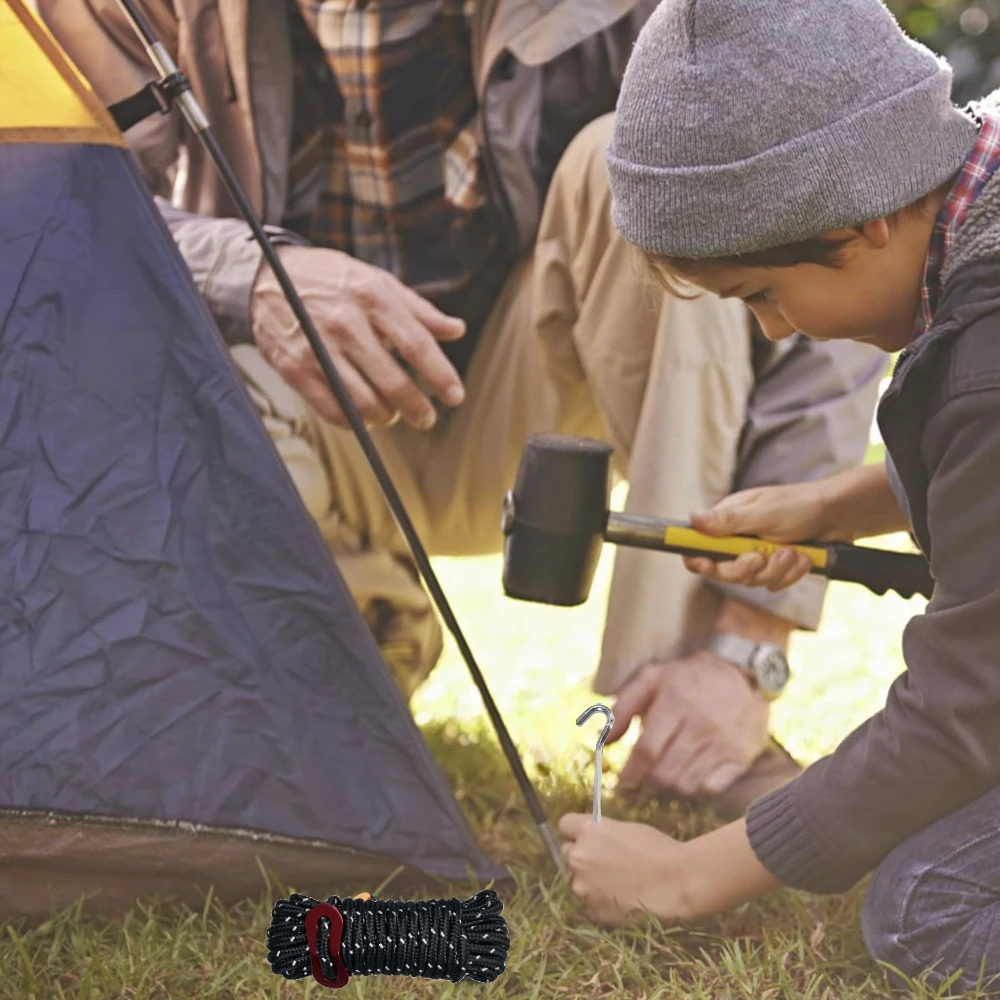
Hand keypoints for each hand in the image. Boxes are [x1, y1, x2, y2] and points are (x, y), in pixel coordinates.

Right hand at [251, 244, 466, 428]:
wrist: (267, 277)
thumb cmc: (333, 280)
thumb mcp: (378, 282)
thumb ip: (419, 310)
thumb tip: (457, 330)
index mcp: (372, 297)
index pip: (416, 344)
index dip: (439, 375)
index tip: (455, 397)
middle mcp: (345, 323)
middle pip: (392, 381)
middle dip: (415, 408)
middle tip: (426, 418)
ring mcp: (317, 348)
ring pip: (362, 402)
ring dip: (385, 417)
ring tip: (391, 414)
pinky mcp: (294, 369)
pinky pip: (331, 410)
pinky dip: (353, 421)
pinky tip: (363, 416)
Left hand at [558, 814, 691, 925]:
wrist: (676, 883)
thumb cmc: (659, 850)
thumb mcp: (626, 829)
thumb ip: (602, 833)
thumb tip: (594, 839)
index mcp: (588, 830)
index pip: (565, 825)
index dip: (575, 831)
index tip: (585, 837)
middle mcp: (578, 856)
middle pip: (566, 853)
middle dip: (581, 856)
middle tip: (603, 863)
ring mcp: (582, 886)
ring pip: (574, 880)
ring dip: (587, 881)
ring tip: (615, 885)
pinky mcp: (591, 910)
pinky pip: (587, 903)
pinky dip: (597, 902)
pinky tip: (619, 900)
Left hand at [606, 653, 770, 798]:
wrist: (741, 675)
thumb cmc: (688, 678)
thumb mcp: (652, 678)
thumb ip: (624, 706)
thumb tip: (604, 741)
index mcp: (677, 702)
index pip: (647, 749)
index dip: (630, 772)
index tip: (621, 783)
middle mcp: (702, 724)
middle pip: (665, 772)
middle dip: (647, 783)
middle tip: (642, 782)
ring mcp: (723, 743)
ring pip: (686, 785)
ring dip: (669, 788)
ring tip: (663, 778)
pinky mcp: (740, 757)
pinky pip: (712, 788)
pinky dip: (696, 789)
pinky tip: (689, 778)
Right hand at [684, 480, 852, 590]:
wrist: (840, 515)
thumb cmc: (801, 505)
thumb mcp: (764, 512)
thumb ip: (728, 521)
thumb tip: (692, 518)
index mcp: (728, 520)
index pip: (697, 545)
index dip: (699, 559)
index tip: (708, 564)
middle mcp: (738, 539)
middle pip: (722, 570)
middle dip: (745, 568)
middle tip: (761, 557)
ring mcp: (757, 554)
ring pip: (751, 581)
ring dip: (775, 570)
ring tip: (792, 552)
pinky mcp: (775, 567)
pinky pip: (772, 584)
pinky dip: (789, 575)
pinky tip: (802, 559)